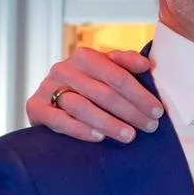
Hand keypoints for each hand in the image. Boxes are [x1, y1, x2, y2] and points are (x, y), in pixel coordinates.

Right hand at [25, 48, 160, 142]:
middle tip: (150, 127)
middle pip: (103, 92)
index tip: (157, 110)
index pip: (117, 75)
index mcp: (85, 56)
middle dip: (131, 111)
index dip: (139, 94)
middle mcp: (64, 68)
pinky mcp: (35, 107)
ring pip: (82, 107)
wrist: (50, 99)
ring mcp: (48, 87)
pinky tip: (99, 138)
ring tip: (130, 136)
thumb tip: (147, 64)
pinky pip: (58, 120)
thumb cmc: (88, 85)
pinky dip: (79, 129)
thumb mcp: (106, 70)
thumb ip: (124, 63)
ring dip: (109, 123)